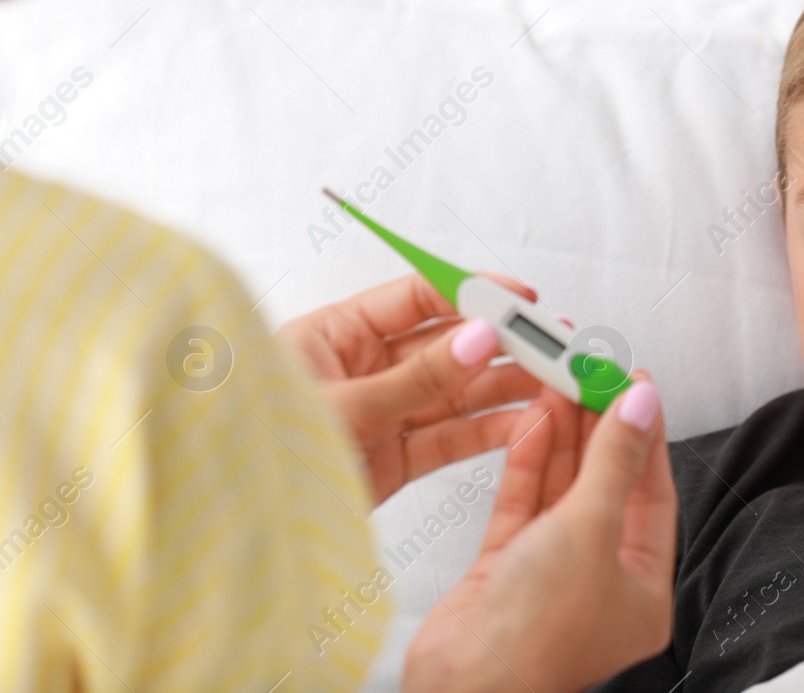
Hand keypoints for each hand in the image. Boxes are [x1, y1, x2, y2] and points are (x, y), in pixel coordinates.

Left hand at [281, 272, 543, 505]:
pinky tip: (524, 422)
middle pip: (446, 344)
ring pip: (456, 391)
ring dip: (505, 386)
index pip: (417, 298)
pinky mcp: (392, 459)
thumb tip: (480, 336)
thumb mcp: (344, 408)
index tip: (522, 299)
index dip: (473, 294)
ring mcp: (380, 413)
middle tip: (553, 344)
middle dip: (502, 344)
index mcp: (335, 333)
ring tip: (554, 383)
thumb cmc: (260, 453)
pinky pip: (449, 436)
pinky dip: (488, 430)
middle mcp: (362, 368)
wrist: (234, 524)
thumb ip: (418, 376)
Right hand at [404, 374, 676, 692]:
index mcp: (642, 590)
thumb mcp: (591, 531)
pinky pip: (524, 505)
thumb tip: (639, 408)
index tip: (635, 385)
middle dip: (599, 427)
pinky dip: (528, 461)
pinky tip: (535, 419)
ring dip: (563, 435)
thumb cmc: (536, 637)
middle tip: (594, 373)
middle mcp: (599, 582)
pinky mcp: (504, 571)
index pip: (652, 493)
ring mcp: (549, 575)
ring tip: (562, 380)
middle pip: (606, 485)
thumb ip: (613, 462)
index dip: (644, 434)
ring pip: (562, 490)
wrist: (463, 688)